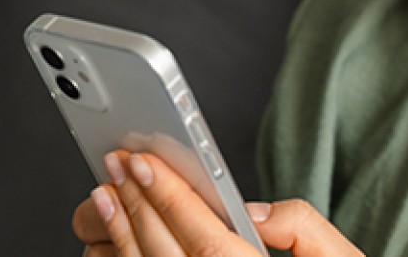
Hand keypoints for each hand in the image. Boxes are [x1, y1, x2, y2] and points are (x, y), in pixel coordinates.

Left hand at [72, 150, 363, 256]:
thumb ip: (302, 227)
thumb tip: (253, 211)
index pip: (206, 241)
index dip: (171, 198)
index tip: (144, 161)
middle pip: (167, 256)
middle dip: (138, 205)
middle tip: (117, 163)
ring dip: (120, 235)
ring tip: (105, 195)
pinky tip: (112, 242)